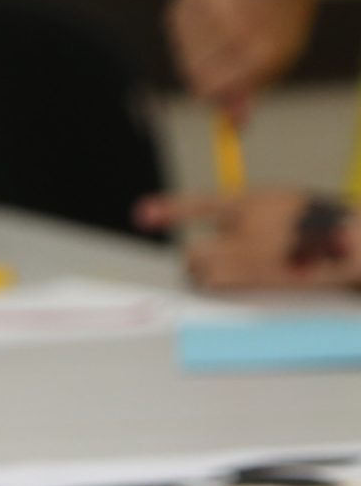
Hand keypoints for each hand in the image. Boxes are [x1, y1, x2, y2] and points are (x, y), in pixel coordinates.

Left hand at [135, 188, 360, 290]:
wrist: (353, 245)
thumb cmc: (314, 221)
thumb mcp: (279, 199)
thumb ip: (240, 208)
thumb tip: (208, 218)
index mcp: (254, 203)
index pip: (204, 205)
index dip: (172, 209)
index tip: (144, 214)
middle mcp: (252, 233)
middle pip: (195, 252)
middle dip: (194, 255)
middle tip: (201, 253)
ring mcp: (257, 260)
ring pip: (205, 274)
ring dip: (203, 272)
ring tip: (220, 266)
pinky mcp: (265, 282)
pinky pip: (224, 286)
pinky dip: (219, 283)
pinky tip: (233, 277)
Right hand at [166, 0, 316, 116]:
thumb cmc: (280, 16)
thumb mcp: (277, 56)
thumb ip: (250, 89)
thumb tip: (233, 125)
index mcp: (263, 50)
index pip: (212, 89)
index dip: (210, 94)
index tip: (217, 91)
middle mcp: (235, 29)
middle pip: (193, 72)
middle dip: (202, 74)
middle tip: (219, 63)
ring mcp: (211, 9)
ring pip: (183, 52)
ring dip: (196, 52)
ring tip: (219, 37)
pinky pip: (177, 31)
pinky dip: (189, 32)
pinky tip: (210, 20)